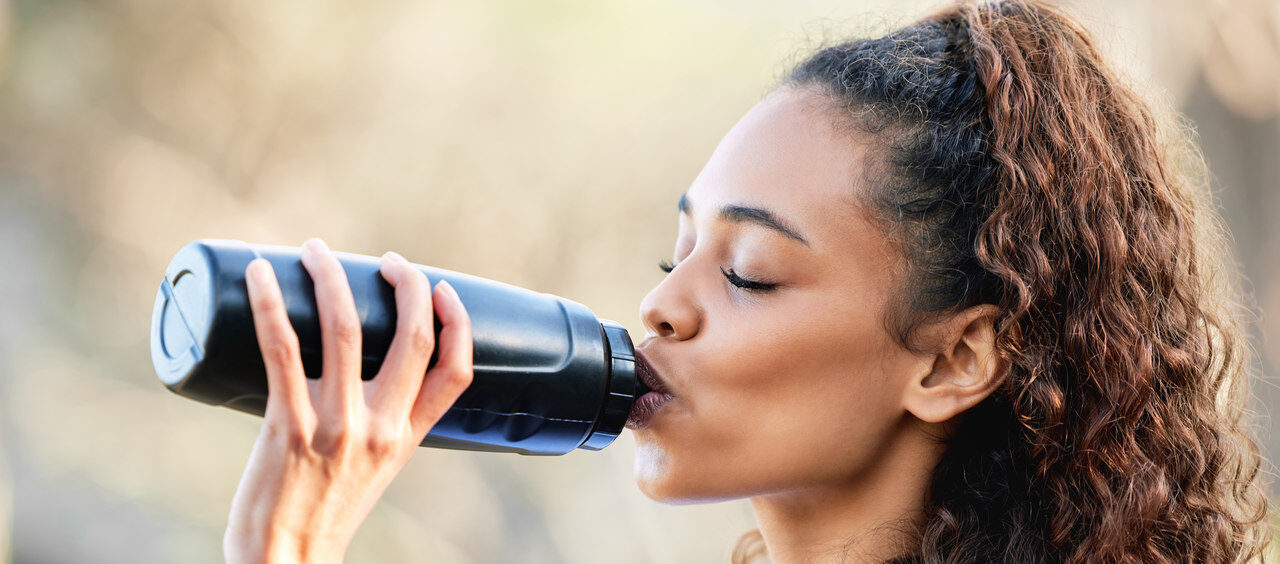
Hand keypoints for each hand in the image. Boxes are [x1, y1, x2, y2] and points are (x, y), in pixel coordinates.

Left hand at [223, 238, 473, 563]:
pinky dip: (268, 302)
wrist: (283, 559)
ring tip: (317, 250)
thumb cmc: (321, 512)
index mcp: (407, 438)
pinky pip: (282, 348)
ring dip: (332, 276)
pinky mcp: (288, 424)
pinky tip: (257, 273)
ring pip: (347, 328)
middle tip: (387, 260)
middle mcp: (380, 427)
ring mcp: (336, 424)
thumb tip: (361, 369)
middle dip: (407, 283)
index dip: (457, 320)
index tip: (440, 287)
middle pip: (413, 337)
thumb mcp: (372, 469)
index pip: (457, 371)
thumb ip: (379, 424)